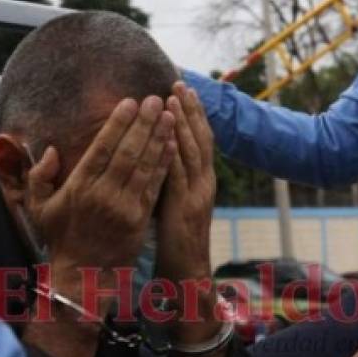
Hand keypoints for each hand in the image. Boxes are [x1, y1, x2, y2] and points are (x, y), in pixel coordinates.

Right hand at [26, 96, 175, 305]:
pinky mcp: (141, 219)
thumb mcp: (38, 208)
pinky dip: (164, 164)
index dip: (118, 123)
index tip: (129, 102)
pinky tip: (172, 145)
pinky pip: (155, 186)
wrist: (83, 277)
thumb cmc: (61, 239)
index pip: (102, 148)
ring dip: (158, 138)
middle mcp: (103, 195)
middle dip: (143, 123)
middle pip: (128, 152)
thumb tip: (51, 150)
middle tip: (154, 99)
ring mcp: (125, 208)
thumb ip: (39, 177)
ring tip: (167, 115)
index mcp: (79, 188)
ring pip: (145, 166)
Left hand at [156, 83, 216, 341]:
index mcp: (200, 182)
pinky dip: (174, 147)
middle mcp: (203, 183)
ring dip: (183, 120)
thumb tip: (154, 155)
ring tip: (174, 95)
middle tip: (178, 82)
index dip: (191, 115)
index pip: (197, 141)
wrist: (187, 274)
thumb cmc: (174, 242)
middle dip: (189, 109)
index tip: (181, 91)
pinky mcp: (185, 206)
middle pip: (199, 137)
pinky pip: (179, 170)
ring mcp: (197, 193)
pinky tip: (168, 129)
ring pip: (191, 149)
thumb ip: (168, 180)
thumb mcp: (174, 204)